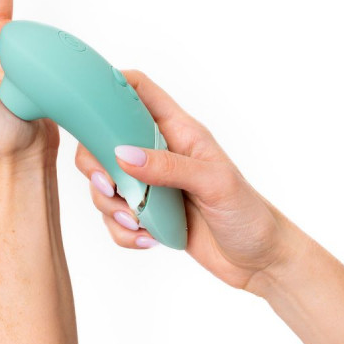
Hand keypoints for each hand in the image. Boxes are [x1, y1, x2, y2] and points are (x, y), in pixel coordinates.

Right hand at [75, 70, 296, 289]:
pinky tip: (148, 238)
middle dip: (96, 166)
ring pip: (103, 183)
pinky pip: (115, 217)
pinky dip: (123, 231)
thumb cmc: (247, 212)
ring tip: (139, 222)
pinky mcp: (145, 212)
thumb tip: (124, 155)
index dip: (108, 85)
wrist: (257, 258)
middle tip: (109, 187)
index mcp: (176, 130)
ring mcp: (148, 183)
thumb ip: (169, 166)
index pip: (137, 90)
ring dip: (112, 207)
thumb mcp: (214, 183)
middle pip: (103, 140)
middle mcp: (156, 152)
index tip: (86, 102)